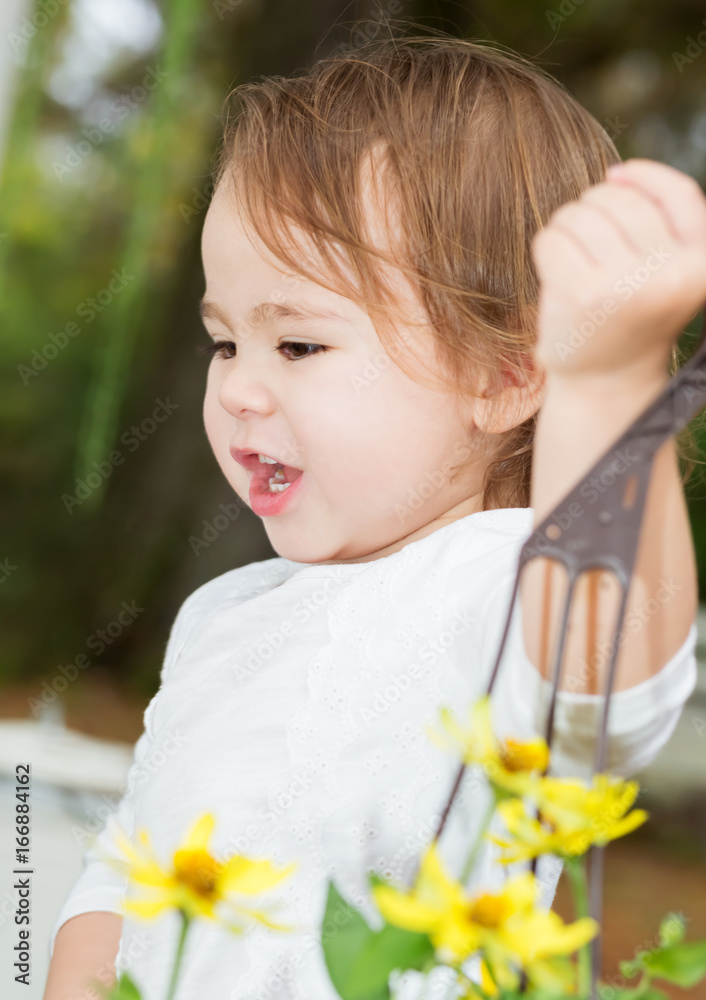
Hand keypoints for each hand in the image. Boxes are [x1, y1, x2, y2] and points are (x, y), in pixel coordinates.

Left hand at [530, 158, 705, 386]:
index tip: (615, 176)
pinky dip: (547, 249)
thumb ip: (658, 221)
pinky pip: (552, 238)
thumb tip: (616, 173)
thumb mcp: (666, 269)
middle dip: (594, 209)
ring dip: (567, 228)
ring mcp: (627, 285)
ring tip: (575, 262)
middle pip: (620, 200)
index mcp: (702, 264)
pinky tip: (557, 275)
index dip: (645, 176)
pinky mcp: (583, 295)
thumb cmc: (631, 314)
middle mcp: (671, 274)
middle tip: (589, 245)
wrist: (606, 381)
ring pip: (581, 214)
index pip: (679, 193)